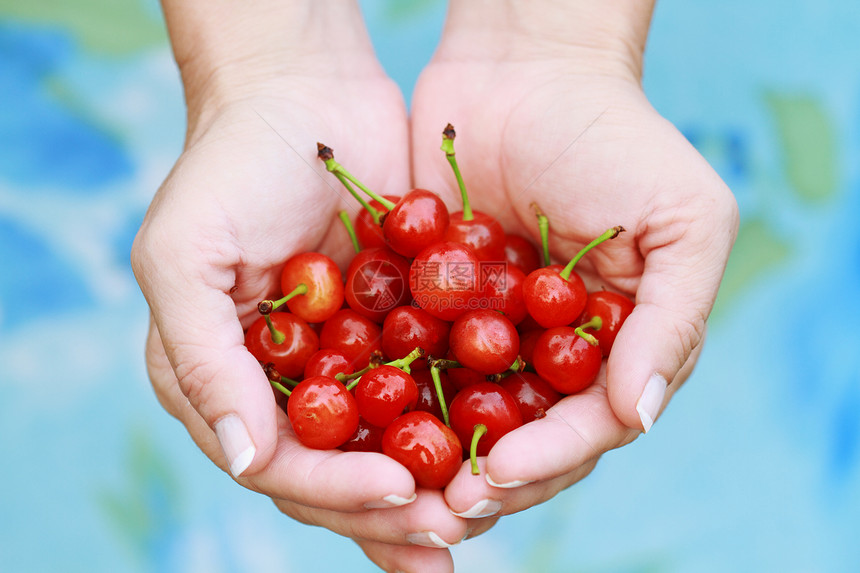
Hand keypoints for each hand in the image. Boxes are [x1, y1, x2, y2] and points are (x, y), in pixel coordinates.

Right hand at [131, 2, 482, 570]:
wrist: (305, 93)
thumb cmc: (230, 165)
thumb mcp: (186, 256)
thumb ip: (204, 362)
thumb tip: (245, 461)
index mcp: (221, 381)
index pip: (276, 463)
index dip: (335, 487)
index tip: (399, 490)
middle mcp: (279, 385)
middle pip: (334, 471)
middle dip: (389, 507)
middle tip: (452, 531)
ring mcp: (339, 361)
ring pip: (383, 445)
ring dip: (428, 488)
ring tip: (476, 517)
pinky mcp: (391, 331)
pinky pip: (424, 389)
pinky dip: (457, 423)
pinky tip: (500, 452)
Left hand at [409, 0, 737, 519]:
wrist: (523, 70)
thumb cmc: (615, 138)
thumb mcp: (682, 220)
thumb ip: (671, 321)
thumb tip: (640, 416)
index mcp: (618, 346)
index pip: (589, 425)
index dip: (548, 456)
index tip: (498, 474)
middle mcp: (555, 353)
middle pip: (526, 437)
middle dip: (488, 476)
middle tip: (440, 505)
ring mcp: (493, 334)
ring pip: (466, 416)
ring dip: (435, 454)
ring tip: (398, 484)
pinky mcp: (435, 308)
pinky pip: (414, 362)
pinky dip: (393, 394)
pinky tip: (361, 420)